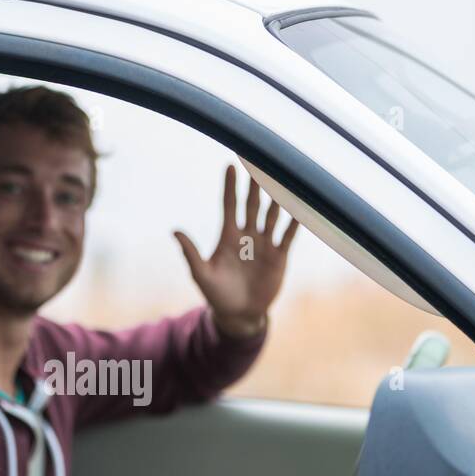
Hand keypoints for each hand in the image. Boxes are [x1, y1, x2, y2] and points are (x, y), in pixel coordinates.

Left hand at [173, 166, 298, 337]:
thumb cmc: (217, 294)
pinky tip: (301, 207)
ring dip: (276, 198)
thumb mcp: (201, 274)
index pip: (229, 205)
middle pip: (253, 204)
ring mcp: (264, 244)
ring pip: (272, 215)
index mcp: (227, 236)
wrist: (239, 314)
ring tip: (282, 178)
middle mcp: (247, 235)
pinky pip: (287, 235)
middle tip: (259, 161)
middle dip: (255, 185)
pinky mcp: (279, 256)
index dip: (230, 186)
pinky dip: (294, 222)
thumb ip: (190, 253)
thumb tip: (174, 231)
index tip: (231, 165)